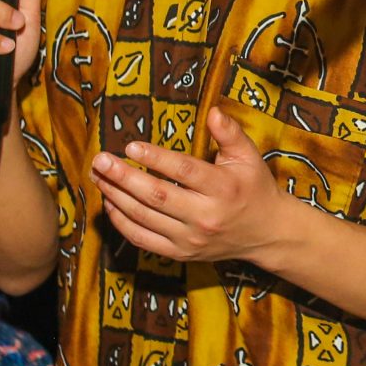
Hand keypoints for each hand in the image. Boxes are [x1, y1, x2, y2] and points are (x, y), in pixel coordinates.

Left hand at [92, 110, 288, 263]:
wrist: (266, 234)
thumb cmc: (254, 187)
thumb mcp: (249, 156)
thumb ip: (230, 133)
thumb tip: (213, 111)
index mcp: (224, 188)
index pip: (184, 172)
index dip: (156, 159)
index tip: (131, 146)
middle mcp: (206, 216)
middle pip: (157, 196)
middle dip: (124, 177)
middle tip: (101, 160)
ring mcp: (191, 238)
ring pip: (145, 217)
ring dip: (116, 196)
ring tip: (99, 176)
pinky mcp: (181, 253)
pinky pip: (143, 239)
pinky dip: (122, 222)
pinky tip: (110, 202)